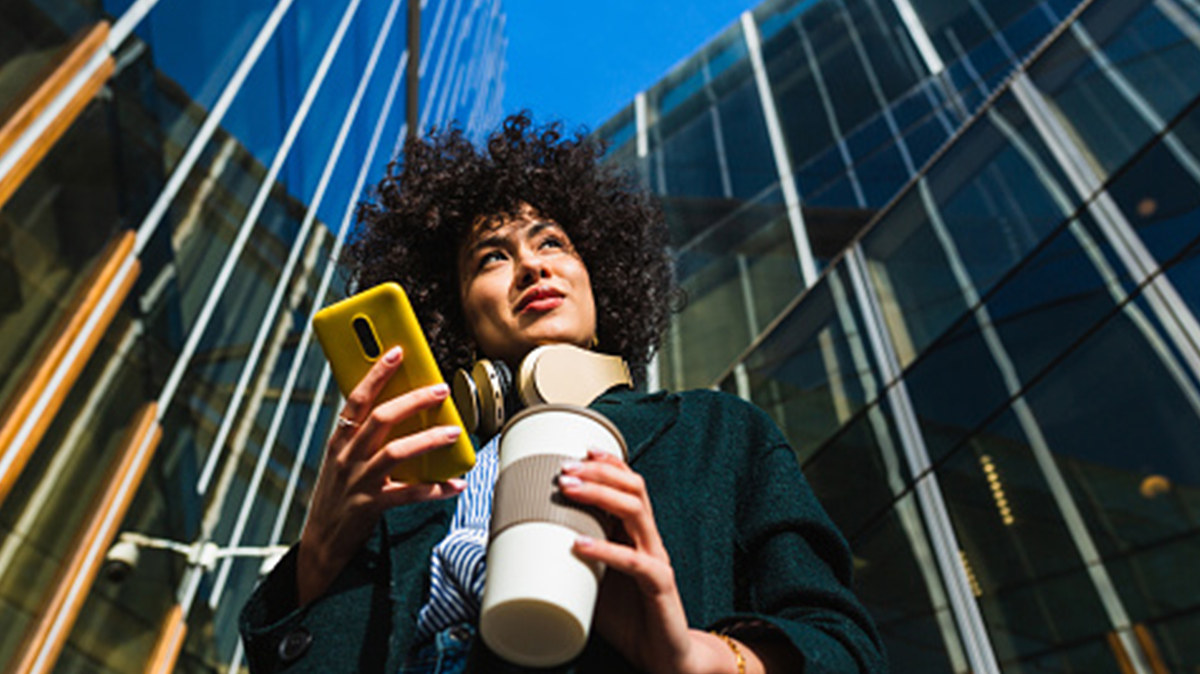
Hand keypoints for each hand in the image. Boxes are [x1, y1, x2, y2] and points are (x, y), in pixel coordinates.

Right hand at [296, 346, 465, 605]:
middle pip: (381, 419)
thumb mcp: (341, 460)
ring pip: (395, 452)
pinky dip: (435, 489)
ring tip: (454, 432)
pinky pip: (409, 494)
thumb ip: (363, 436)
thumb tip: (400, 408)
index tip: (397, 352)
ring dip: (428, 440)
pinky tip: (456, 484)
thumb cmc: (337, 496)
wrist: (321, 542)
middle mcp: (347, 457)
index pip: (357, 398)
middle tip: (440, 390)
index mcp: (339, 440)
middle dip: (413, 400)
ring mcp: (359, 481)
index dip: (377, 373)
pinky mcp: (371, 506)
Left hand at [558, 451, 771, 673]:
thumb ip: (570, 561)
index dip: (608, 463)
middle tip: (565, 469)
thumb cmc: (628, 617)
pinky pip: (634, 562)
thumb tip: (522, 548)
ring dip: (601, 496)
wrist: (664, 655)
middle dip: (598, 472)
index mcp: (636, 534)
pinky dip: (605, 549)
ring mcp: (657, 560)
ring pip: (636, 513)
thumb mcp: (593, 580)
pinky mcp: (659, 586)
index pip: (629, 485)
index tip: (579, 450)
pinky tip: (580, 544)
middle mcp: (649, 540)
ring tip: (569, 491)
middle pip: (633, 489)